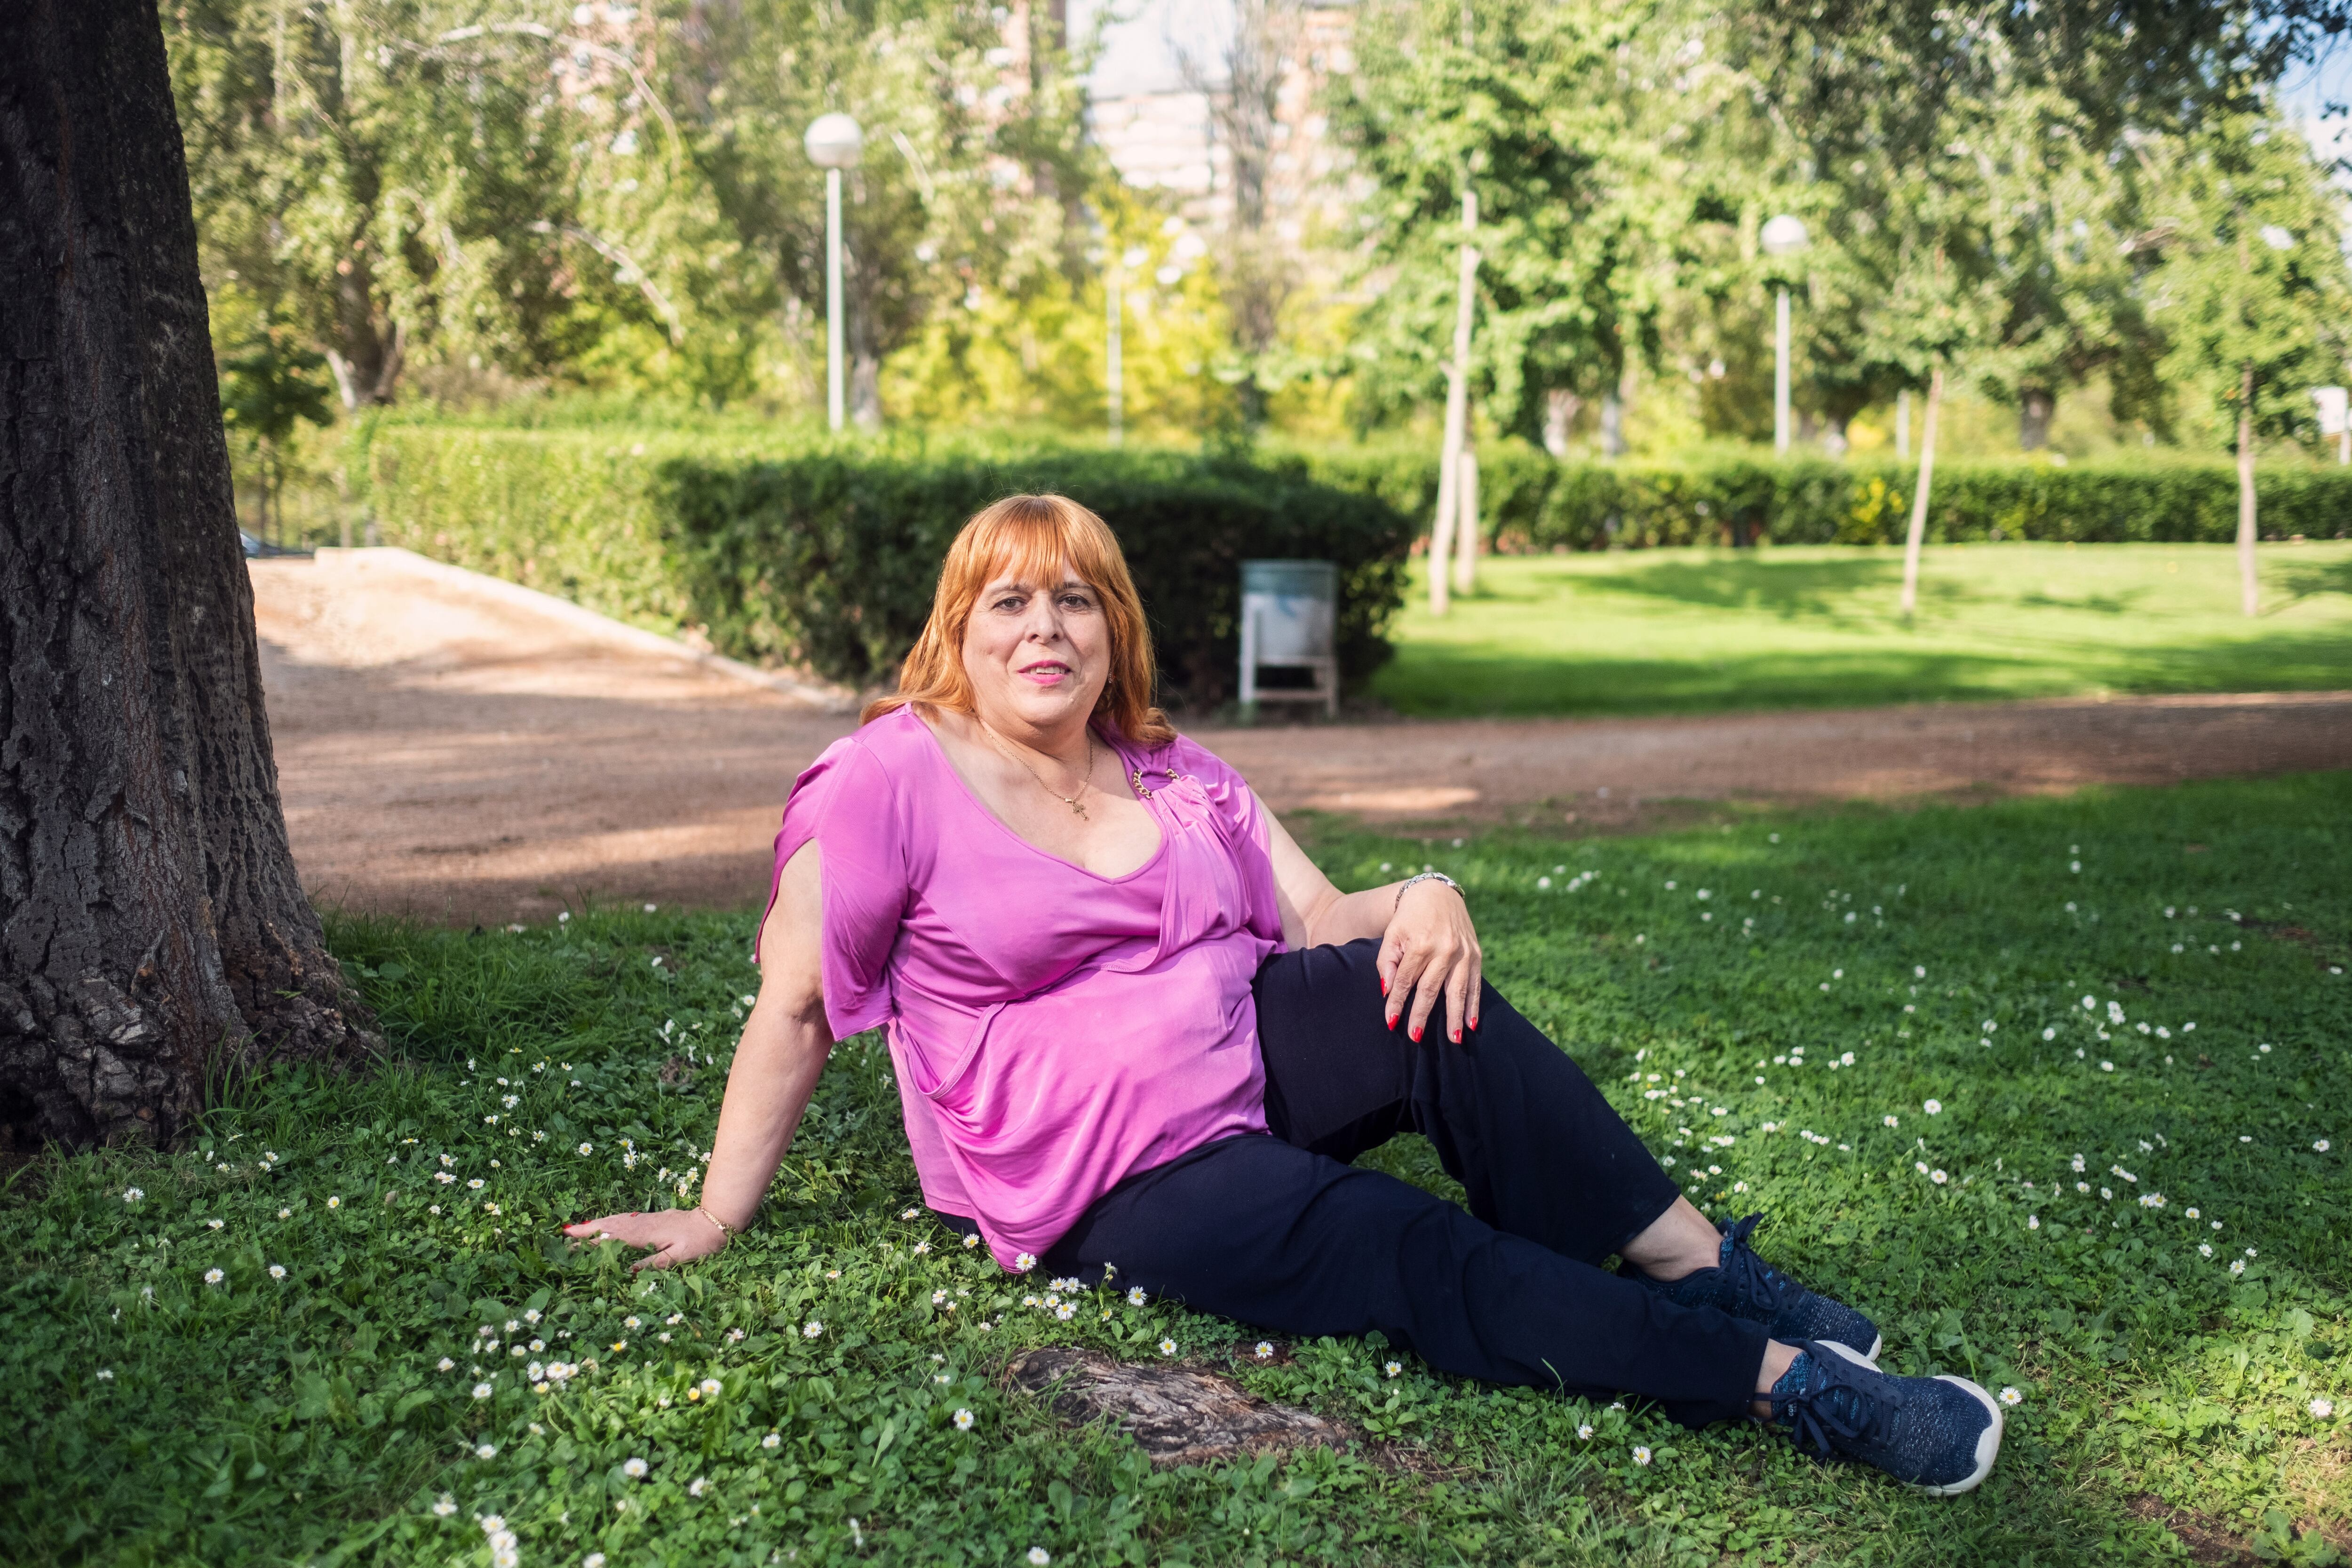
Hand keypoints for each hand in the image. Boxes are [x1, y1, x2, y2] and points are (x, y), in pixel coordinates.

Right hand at [563, 1208, 728, 1271]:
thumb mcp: (679, 1257)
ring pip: (618, 1219)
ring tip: (579, 1228)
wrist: (717, 1221)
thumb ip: (654, 1263)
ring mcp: (648, 1219)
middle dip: (589, 1229)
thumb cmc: (700, 1243)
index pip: (614, 1237)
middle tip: (566, 1232)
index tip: (573, 1241)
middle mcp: (644, 1223)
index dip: (593, 1240)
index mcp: (647, 1234)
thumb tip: (630, 1271)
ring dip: (598, 1223)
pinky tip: (608, 1223)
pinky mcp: (653, 1218)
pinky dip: (612, 1220)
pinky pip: (627, 1218)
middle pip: (611, 1225)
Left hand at [1378, 880, 1481, 1042]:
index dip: (1397, 1002)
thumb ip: (1387, 962)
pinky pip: (1476, 984)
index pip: (1406, 980)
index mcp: (1420, 944)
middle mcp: (1444, 949)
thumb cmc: (1408, 918)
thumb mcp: (1391, 935)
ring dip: (1454, 1017)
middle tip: (1416, 1037)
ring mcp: (1463, 952)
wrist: (1436, 893)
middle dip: (1422, 1014)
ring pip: (1458, 990)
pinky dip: (1474, 1005)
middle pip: (1430, 989)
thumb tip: (1387, 991)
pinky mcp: (1476, 954)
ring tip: (1453, 1040)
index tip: (1391, 1023)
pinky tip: (1472, 1024)